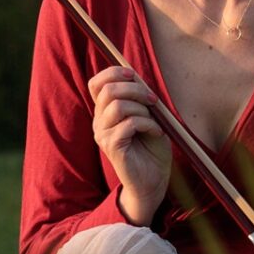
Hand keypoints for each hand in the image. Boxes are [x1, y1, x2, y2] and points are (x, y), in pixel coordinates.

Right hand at [88, 66, 170, 225]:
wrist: (153, 181)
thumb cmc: (152, 149)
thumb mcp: (148, 117)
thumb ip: (140, 98)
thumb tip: (137, 77)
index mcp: (104, 112)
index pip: (96, 83)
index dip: (113, 72)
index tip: (134, 75)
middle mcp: (99, 122)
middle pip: (108, 90)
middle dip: (136, 89)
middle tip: (154, 100)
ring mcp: (102, 134)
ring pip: (119, 106)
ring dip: (143, 109)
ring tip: (155, 121)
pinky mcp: (111, 146)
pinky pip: (130, 124)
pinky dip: (149, 124)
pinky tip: (157, 133)